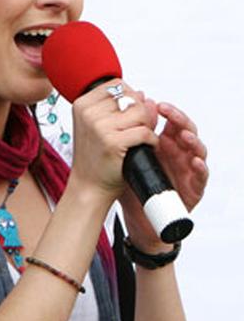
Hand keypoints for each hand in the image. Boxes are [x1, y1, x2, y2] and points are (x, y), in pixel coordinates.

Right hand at [68, 81, 157, 202]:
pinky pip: (145, 132)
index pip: (116, 85)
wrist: (89, 186)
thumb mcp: (100, 126)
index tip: (127, 114)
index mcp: (82, 104)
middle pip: (131, 97)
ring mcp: (100, 127)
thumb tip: (144, 95)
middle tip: (134, 130)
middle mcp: (88, 113)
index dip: (130, 97)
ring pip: (140, 113)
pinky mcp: (113, 142)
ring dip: (147, 126)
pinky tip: (144, 147)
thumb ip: (120, 108)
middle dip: (140, 113)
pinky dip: (151, 140)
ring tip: (139, 139)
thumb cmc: (95, 158)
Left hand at [121, 101, 208, 250]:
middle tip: (167, 112)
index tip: (156, 104)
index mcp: (165, 144)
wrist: (139, 216)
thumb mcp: (126, 160)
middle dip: (179, 119)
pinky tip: (194, 161)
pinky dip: (200, 168)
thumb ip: (125, 138)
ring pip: (198, 149)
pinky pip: (201, 177)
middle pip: (186, 130)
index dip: (167, 111)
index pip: (171, 121)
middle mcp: (179, 154)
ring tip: (183, 134)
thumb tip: (119, 112)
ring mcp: (188, 169)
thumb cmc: (133, 186)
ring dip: (193, 140)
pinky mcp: (194, 188)